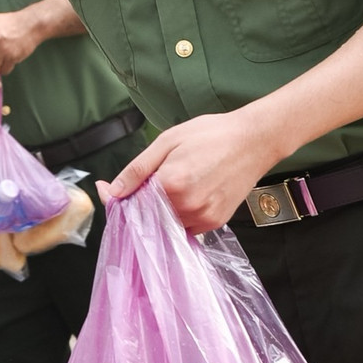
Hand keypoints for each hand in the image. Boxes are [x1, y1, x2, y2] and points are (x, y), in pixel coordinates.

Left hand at [101, 109, 276, 231]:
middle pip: (148, 218)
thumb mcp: (167, 141)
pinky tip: (185, 194)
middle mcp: (187, 206)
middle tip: (145, 183)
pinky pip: (186, 227)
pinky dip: (178, 215)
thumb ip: (138, 169)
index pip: (132, 205)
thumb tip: (114, 191)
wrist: (254, 140)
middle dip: (139, 204)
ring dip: (159, 211)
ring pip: (166, 225)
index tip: (108, 190)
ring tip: (171, 185)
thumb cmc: (211, 134)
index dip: (117, 199)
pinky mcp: (216, 222)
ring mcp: (203, 217)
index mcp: (171, 184)